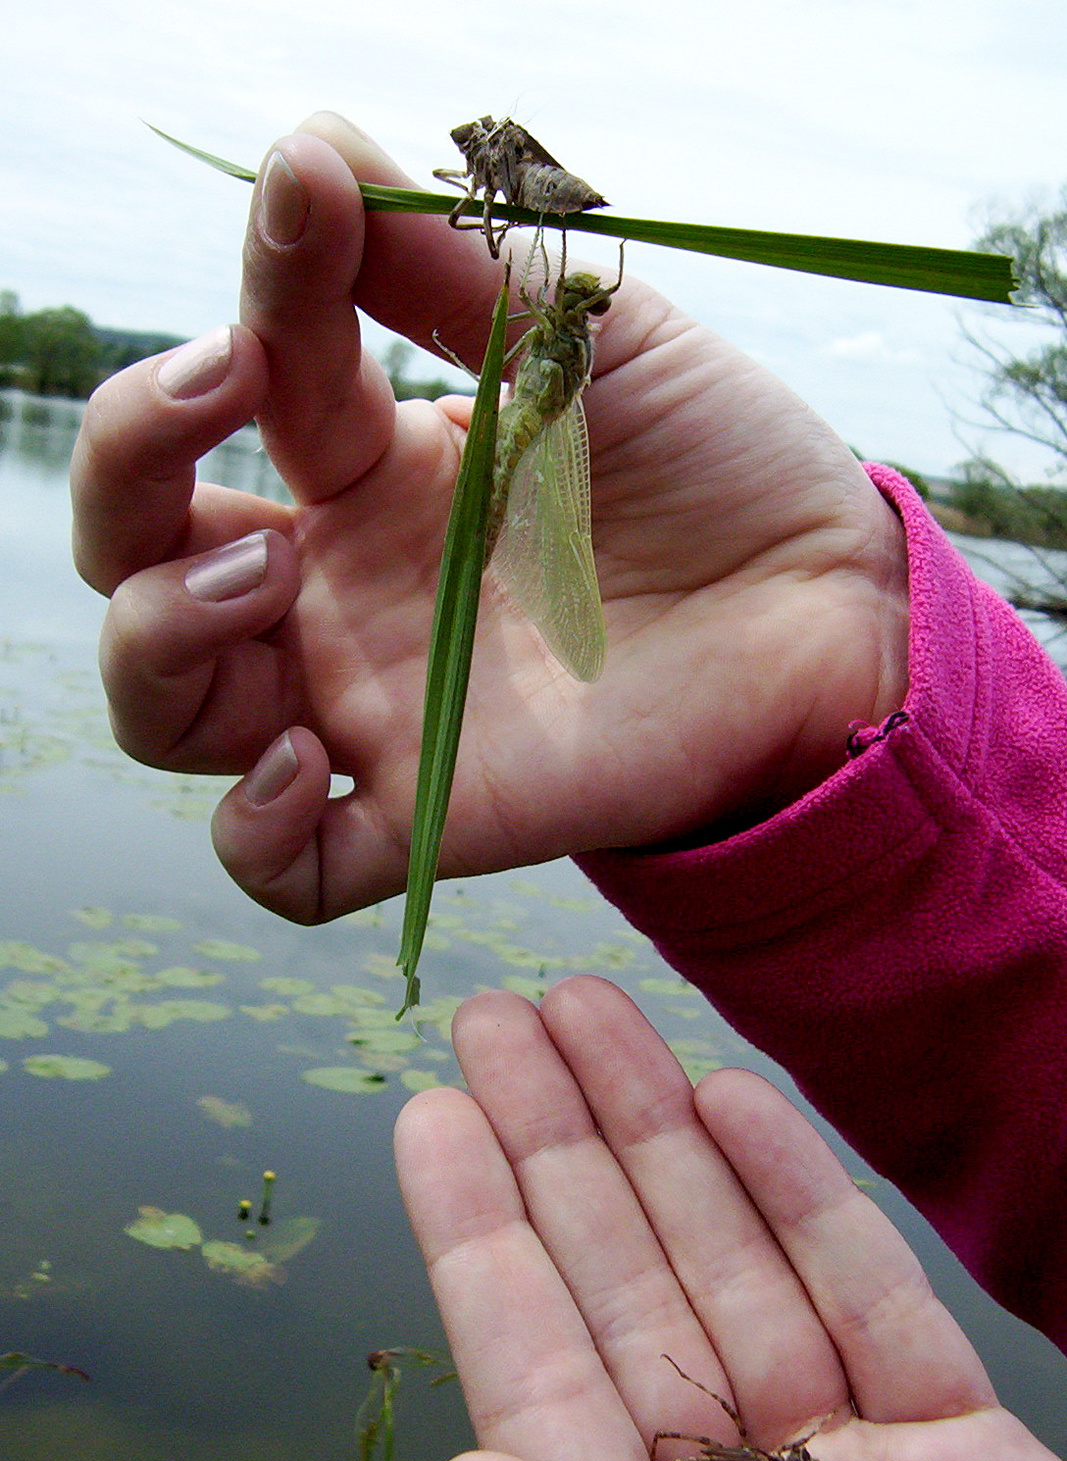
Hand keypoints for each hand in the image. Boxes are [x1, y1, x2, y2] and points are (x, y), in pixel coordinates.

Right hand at [71, 113, 908, 923]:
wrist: (821, 605)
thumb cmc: (716, 464)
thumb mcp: (586, 336)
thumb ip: (453, 261)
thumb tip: (310, 144)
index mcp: (372, 470)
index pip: (242, 390)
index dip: (248, 295)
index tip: (308, 203)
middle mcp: (343, 592)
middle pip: (140, 561)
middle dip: (129, 475)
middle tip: (225, 402)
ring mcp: (373, 708)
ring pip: (170, 712)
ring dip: (161, 637)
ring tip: (269, 578)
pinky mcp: (433, 814)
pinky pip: (284, 868)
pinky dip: (253, 832)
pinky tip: (308, 760)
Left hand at [395, 978, 1066, 1460]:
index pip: (540, 1374)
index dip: (483, 1236)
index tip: (433, 1115)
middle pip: (629, 1292)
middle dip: (563, 1148)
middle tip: (502, 1017)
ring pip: (739, 1271)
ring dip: (668, 1137)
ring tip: (597, 1016)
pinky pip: (876, 1308)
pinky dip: (806, 1201)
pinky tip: (734, 1099)